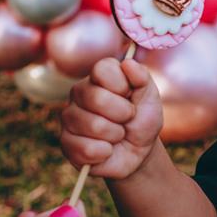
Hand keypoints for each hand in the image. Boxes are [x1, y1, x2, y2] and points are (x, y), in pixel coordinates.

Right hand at [61, 57, 163, 178]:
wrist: (138, 153)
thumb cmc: (142, 122)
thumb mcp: (150, 98)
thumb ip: (142, 78)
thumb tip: (128, 63)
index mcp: (97, 77)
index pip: (103, 69)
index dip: (123, 86)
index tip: (130, 96)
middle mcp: (79, 94)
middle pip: (99, 99)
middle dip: (124, 114)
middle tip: (127, 119)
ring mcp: (69, 118)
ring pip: (95, 126)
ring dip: (116, 135)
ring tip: (117, 135)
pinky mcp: (66, 143)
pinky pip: (88, 149)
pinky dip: (106, 153)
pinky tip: (106, 150)